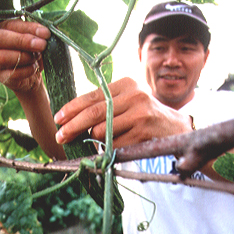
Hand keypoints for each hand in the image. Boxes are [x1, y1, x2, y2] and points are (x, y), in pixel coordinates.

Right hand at [0, 19, 50, 92]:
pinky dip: (27, 70)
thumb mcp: (36, 40)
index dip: (28, 28)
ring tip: (36, 57)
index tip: (45, 33)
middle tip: (42, 45)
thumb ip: (37, 35)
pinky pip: (11, 74)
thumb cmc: (32, 52)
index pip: (9, 25)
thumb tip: (44, 33)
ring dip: (24, 56)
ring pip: (1, 57)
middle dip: (22, 40)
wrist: (32, 76)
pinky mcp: (1, 77)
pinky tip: (34, 68)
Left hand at [54, 77, 191, 148]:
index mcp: (126, 84)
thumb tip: (71, 117)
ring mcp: (140, 114)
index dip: (72, 108)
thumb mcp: (127, 100)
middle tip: (60, 136)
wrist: (175, 127)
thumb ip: (105, 104)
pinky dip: (107, 149)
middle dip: (73, 126)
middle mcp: (134, 96)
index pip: (92, 96)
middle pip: (94, 113)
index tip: (58, 118)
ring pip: (102, 131)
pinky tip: (109, 148)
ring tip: (93, 141)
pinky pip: (114, 145)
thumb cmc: (144, 114)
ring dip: (92, 140)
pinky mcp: (143, 133)